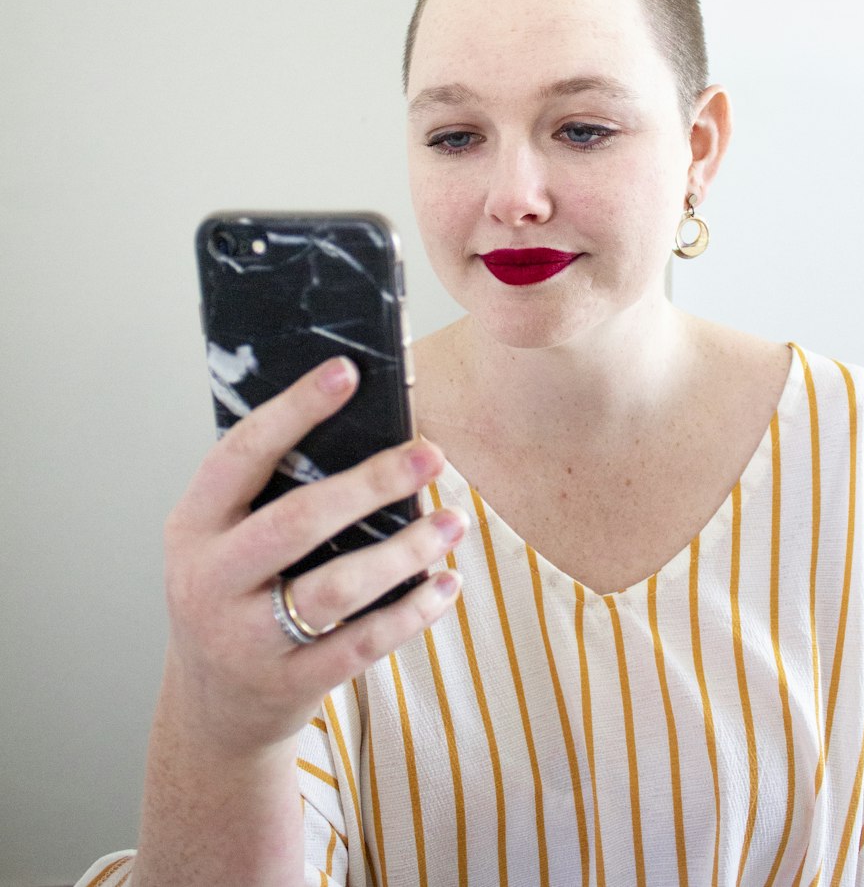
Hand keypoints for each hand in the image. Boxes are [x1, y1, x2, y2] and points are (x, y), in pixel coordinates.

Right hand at [159, 356, 465, 758]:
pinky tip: (446, 584)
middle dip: (371, 483)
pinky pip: (361, 645)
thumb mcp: (223, 538)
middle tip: (430, 453)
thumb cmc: (232, 593)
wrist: (210, 710)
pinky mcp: (288, 685)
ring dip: (405, 551)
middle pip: (297, 521)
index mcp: (192, 526)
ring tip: (453, 520)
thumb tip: (361, 420)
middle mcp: (210, 581)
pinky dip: (411, 613)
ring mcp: (245, 640)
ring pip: (337, 589)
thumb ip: (269, 489)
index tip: (348, 371)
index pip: (242, 454)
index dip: (295, 410)